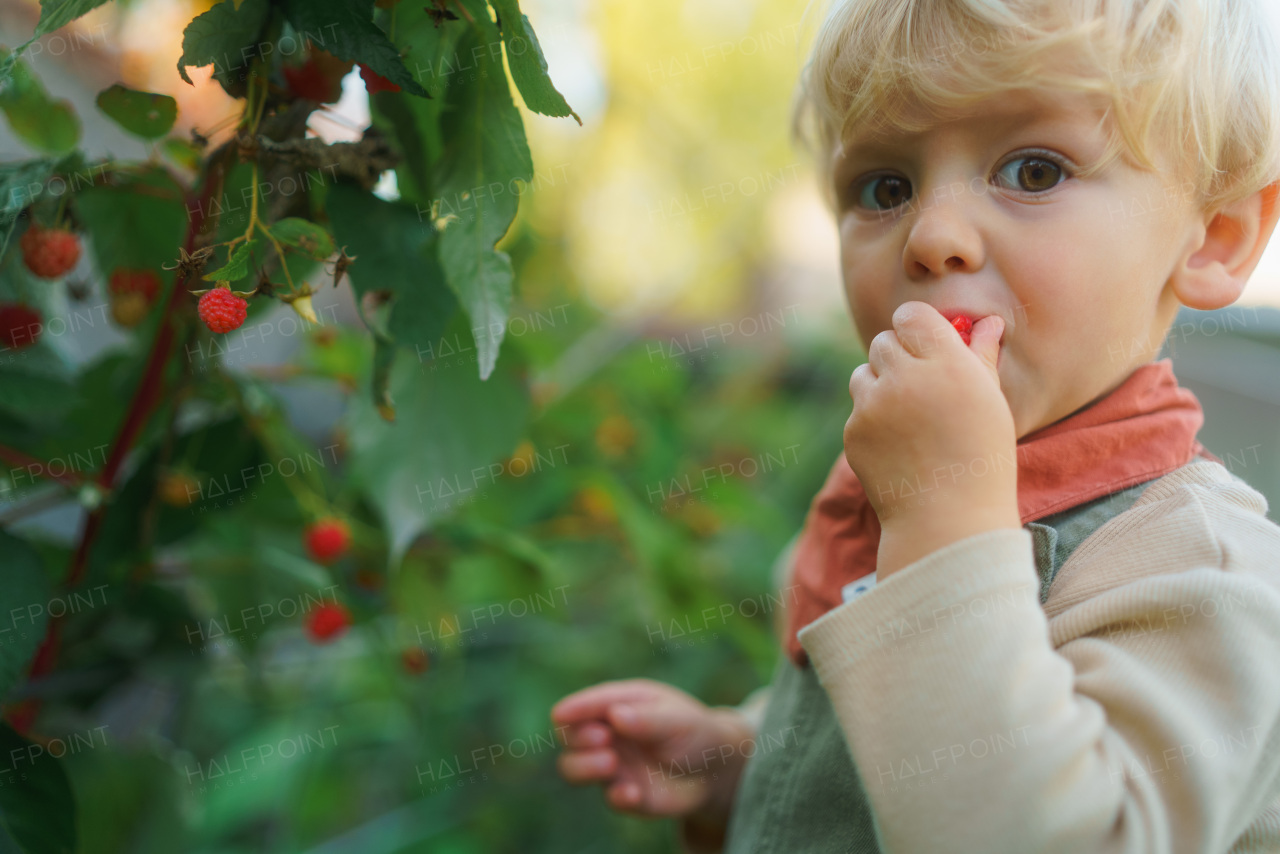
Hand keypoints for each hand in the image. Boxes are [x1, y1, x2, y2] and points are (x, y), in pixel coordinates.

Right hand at [551, 678, 754, 822]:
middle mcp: (608, 734)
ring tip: (610, 763)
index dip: (573, 709)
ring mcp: (613, 764)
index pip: (585, 704)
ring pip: (574, 768)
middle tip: (603, 739)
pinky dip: (617, 797)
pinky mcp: (624, 793)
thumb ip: (648, 719)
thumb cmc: (695, 732)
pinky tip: (634, 793)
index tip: (562, 716)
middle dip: (578, 738)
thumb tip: (615, 716)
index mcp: (619, 704)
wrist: (716, 770)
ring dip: (584, 767)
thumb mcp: (678, 719)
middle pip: (569, 736)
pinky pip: (609, 798)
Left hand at [845, 302, 1020, 576]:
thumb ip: (982, 356)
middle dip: (898, 356)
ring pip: (863, 372)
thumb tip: (987, 322)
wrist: (949, 518)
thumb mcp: (991, 403)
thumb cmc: (982, 458)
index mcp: (948, 364)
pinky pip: (857, 409)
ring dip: (879, 383)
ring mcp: (874, 406)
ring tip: (909, 416)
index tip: (924, 341)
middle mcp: (906, 378)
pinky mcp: (854, 431)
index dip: (916, 326)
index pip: (911, 315)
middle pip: (883, 341)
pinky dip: (872, 419)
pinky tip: (898, 444)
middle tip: (920, 384)